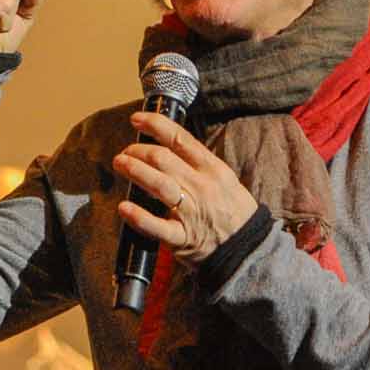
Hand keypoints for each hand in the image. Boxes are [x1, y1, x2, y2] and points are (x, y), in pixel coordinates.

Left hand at [111, 110, 259, 264]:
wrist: (249, 249)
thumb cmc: (233, 212)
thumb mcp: (225, 180)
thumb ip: (199, 165)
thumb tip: (169, 147)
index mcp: (213, 170)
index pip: (181, 140)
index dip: (156, 125)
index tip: (137, 119)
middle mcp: (202, 187)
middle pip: (163, 160)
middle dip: (138, 151)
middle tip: (125, 151)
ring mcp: (191, 212)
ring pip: (159, 185)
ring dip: (135, 171)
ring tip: (120, 163)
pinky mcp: (182, 238)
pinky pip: (158, 227)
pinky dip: (139, 217)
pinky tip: (124, 207)